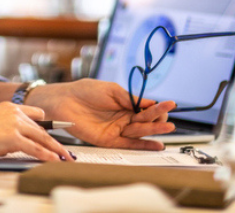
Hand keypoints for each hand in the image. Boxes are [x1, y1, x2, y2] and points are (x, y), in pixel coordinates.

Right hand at [0, 101, 74, 162]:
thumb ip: (5, 127)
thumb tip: (15, 140)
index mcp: (8, 107)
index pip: (35, 114)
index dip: (47, 125)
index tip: (57, 131)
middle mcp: (14, 112)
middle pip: (42, 128)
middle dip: (55, 141)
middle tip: (66, 150)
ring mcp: (14, 124)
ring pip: (42, 138)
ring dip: (56, 150)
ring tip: (66, 158)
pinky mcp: (12, 138)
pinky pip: (35, 148)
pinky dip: (47, 156)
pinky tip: (54, 161)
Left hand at [26, 79, 175, 150]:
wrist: (64, 101)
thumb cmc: (85, 91)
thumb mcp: (110, 89)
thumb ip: (130, 98)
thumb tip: (150, 102)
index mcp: (123, 104)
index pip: (145, 108)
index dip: (156, 108)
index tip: (166, 105)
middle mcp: (122, 118)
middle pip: (144, 121)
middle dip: (158, 119)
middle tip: (170, 118)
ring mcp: (116, 129)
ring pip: (139, 132)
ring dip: (154, 131)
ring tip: (169, 128)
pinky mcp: (109, 140)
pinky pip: (129, 144)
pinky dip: (143, 145)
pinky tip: (156, 144)